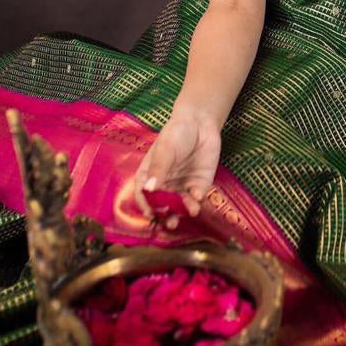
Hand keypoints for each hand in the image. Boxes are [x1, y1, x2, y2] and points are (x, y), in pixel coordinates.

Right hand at [133, 108, 221, 225]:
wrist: (201, 122)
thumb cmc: (176, 133)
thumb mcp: (165, 149)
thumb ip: (159, 169)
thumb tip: (148, 189)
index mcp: (149, 176)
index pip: (144, 196)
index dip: (146, 207)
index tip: (150, 215)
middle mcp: (165, 185)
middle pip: (163, 206)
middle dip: (167, 216)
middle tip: (171, 223)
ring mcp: (182, 186)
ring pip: (181, 205)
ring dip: (185, 210)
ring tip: (190, 211)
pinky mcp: (199, 184)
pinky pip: (197, 196)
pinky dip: (198, 199)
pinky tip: (198, 196)